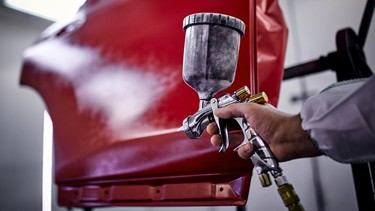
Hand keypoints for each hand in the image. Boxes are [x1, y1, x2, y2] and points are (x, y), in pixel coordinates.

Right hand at [206, 103, 320, 161]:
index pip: (229, 115)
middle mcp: (249, 125)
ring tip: (221, 141)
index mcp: (248, 113)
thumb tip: (219, 111)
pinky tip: (250, 146)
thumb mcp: (250, 109)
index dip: (219, 118)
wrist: (289, 137)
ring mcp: (252, 138)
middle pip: (228, 129)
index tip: (211, 121)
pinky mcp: (255, 150)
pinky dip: (244, 150)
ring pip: (233, 142)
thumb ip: (232, 109)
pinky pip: (242, 152)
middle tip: (212, 132)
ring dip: (226, 142)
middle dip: (218, 131)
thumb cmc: (275, 121)